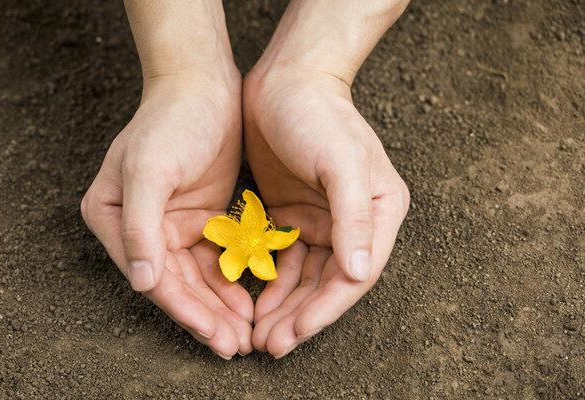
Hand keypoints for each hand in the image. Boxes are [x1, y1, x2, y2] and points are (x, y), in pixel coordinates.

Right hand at [81, 71, 252, 357]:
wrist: (203, 86)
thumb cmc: (171, 122)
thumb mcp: (150, 170)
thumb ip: (141, 227)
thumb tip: (142, 283)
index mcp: (112, 218)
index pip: (152, 276)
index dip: (185, 310)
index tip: (216, 336)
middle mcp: (136, 228)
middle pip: (174, 284)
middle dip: (205, 317)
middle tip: (235, 346)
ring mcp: (167, 225)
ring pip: (195, 278)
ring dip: (218, 307)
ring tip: (244, 335)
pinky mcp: (197, 219)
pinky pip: (213, 261)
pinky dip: (228, 283)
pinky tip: (247, 303)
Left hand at [243, 67, 409, 357]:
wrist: (286, 80)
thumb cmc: (319, 116)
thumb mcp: (342, 162)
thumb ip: (354, 217)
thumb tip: (360, 274)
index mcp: (379, 213)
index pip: (355, 275)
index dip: (326, 309)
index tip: (295, 334)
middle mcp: (354, 223)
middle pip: (328, 283)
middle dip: (300, 317)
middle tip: (269, 346)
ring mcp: (322, 220)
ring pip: (304, 278)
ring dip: (283, 307)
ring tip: (259, 335)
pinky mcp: (292, 215)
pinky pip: (283, 260)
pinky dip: (270, 283)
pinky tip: (253, 302)